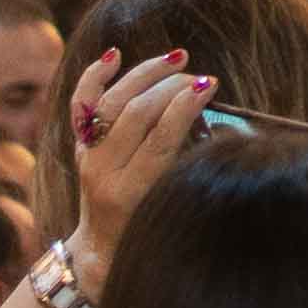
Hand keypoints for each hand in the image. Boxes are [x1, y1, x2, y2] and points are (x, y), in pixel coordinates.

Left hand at [63, 50, 209, 283]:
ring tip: (177, 58)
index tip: (209, 85)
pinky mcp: (80, 148)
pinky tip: (115, 55)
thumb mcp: (173, 208)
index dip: (185, 106)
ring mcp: (86, 158)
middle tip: (200, 78)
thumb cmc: (149, 234)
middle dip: (171, 87)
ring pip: (111, 101)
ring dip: (145, 74)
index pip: (160, 137)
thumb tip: (228, 127)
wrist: (101, 252)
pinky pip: (82, 105)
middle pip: (136, 113)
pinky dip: (95, 77)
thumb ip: (191, 169)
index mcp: (129, 192)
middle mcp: (102, 172)